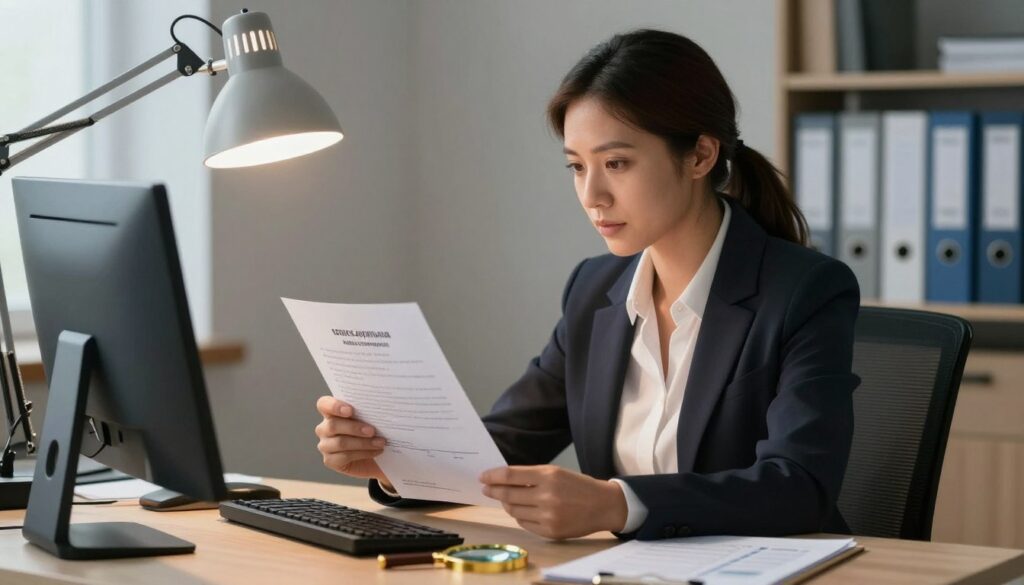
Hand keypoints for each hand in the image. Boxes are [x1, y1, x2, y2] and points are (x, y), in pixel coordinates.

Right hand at [314, 396, 394, 490]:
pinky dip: (363, 453)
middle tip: (372, 430)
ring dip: (363, 442)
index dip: (334, 406)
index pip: (324, 404)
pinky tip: (376, 451)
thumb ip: (369, 412)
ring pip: (340, 443)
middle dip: (354, 428)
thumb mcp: (371, 420)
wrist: (376, 457)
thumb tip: (381, 407)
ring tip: (380, 442)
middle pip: (333, 425)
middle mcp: (324, 428)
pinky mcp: (330, 460)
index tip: (350, 410)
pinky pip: (344, 457)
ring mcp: (325, 445)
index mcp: (331, 412)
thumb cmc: (373, 432)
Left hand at [479, 465, 626, 539]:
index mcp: (548, 476)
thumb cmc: (578, 486)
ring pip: (514, 511)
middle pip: (508, 494)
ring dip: (506, 504)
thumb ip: (531, 476)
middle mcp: (547, 496)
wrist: (603, 505)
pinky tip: (521, 510)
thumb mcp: (556, 472)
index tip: (483, 476)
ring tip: (506, 499)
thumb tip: (503, 480)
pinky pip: (524, 523)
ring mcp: (548, 516)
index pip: (511, 475)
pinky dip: (519, 516)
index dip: (493, 476)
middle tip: (486, 488)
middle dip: (494, 490)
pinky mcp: (550, 531)